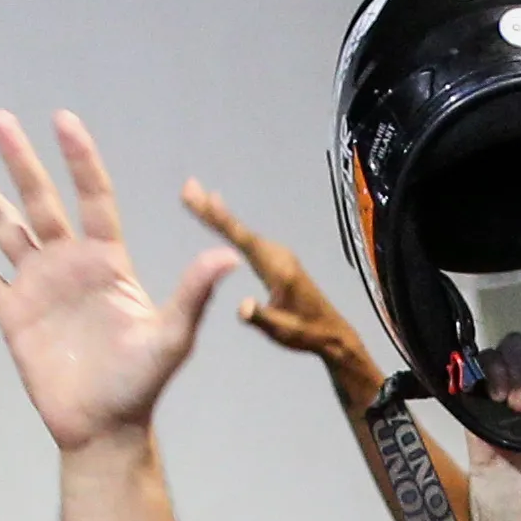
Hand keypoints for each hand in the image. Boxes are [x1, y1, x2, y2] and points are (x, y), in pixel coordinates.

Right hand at [0, 110, 237, 452]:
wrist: (104, 425)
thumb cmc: (142, 383)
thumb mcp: (172, 337)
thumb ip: (192, 293)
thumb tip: (228, 257)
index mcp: (107, 261)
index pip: (93, 197)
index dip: (79, 158)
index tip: (63, 120)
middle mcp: (69, 263)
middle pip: (39, 199)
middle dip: (19, 159)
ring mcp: (37, 285)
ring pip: (2, 226)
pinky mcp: (12, 313)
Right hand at [176, 180, 386, 414]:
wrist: (332, 332)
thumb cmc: (307, 333)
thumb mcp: (282, 331)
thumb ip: (261, 318)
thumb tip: (242, 307)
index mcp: (277, 269)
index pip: (244, 240)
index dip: (222, 219)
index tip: (204, 199)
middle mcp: (278, 255)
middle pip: (238, 229)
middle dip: (211, 208)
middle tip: (188, 187)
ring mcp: (278, 254)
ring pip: (241, 231)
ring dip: (217, 213)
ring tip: (196, 195)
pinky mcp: (277, 258)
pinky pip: (247, 237)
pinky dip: (229, 224)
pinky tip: (220, 214)